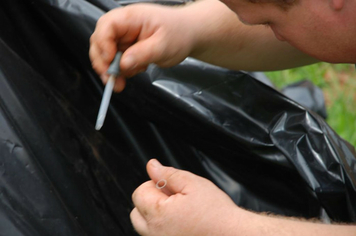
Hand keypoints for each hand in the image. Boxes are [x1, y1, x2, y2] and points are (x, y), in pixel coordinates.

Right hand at [89, 3, 197, 91]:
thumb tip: (122, 64)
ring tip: (123, 81)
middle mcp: (124, 26)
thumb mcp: (163, 45)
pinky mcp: (127, 49)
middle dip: (102, 62)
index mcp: (131, 17)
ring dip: (111, 71)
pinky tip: (136, 70)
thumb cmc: (179, 33)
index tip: (110, 62)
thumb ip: (142, 54)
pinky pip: (117, 61)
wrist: (188, 35)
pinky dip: (122, 71)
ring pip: (105, 54)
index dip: (103, 44)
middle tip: (111, 80)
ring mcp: (124, 38)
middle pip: (99, 41)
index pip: (106, 26)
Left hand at [130, 159, 244, 235]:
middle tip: (174, 198)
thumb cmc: (216, 213)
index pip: (139, 193)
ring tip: (180, 211)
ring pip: (145, 225)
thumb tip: (152, 166)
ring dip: (156, 215)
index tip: (171, 187)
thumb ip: (168, 174)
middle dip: (151, 201)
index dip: (155, 185)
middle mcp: (154, 234)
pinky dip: (164, 227)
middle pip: (137, 211)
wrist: (233, 235)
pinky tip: (182, 222)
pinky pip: (156, 235)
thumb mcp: (193, 184)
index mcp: (157, 215)